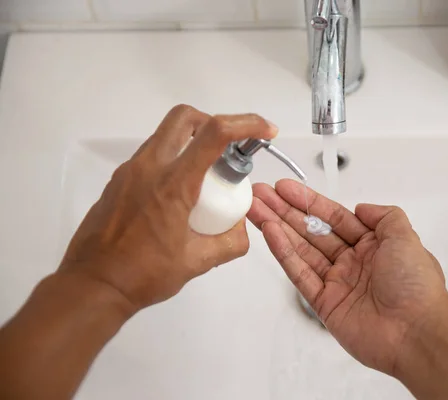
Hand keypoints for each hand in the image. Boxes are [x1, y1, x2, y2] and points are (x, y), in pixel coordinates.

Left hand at [59, 105, 276, 311]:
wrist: (92, 286)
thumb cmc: (144, 275)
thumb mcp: (197, 262)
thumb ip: (230, 243)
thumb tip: (242, 227)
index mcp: (173, 184)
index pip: (215, 134)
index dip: (247, 124)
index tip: (266, 131)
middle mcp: (149, 167)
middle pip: (184, 117)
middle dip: (214, 123)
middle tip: (226, 151)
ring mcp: (129, 171)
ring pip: (165, 136)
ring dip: (191, 143)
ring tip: (203, 180)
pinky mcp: (118, 181)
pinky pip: (151, 156)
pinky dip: (172, 162)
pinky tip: (176, 198)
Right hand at [248, 179, 447, 376]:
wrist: (415, 333)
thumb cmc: (415, 284)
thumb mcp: (405, 236)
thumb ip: (383, 216)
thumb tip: (362, 207)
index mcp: (372, 245)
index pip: (334, 216)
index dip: (308, 201)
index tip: (285, 188)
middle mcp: (353, 262)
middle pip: (312, 230)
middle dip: (285, 211)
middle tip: (261, 195)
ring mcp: (337, 283)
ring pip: (301, 249)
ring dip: (278, 228)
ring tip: (256, 210)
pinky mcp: (324, 304)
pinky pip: (300, 273)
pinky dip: (284, 253)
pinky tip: (270, 233)